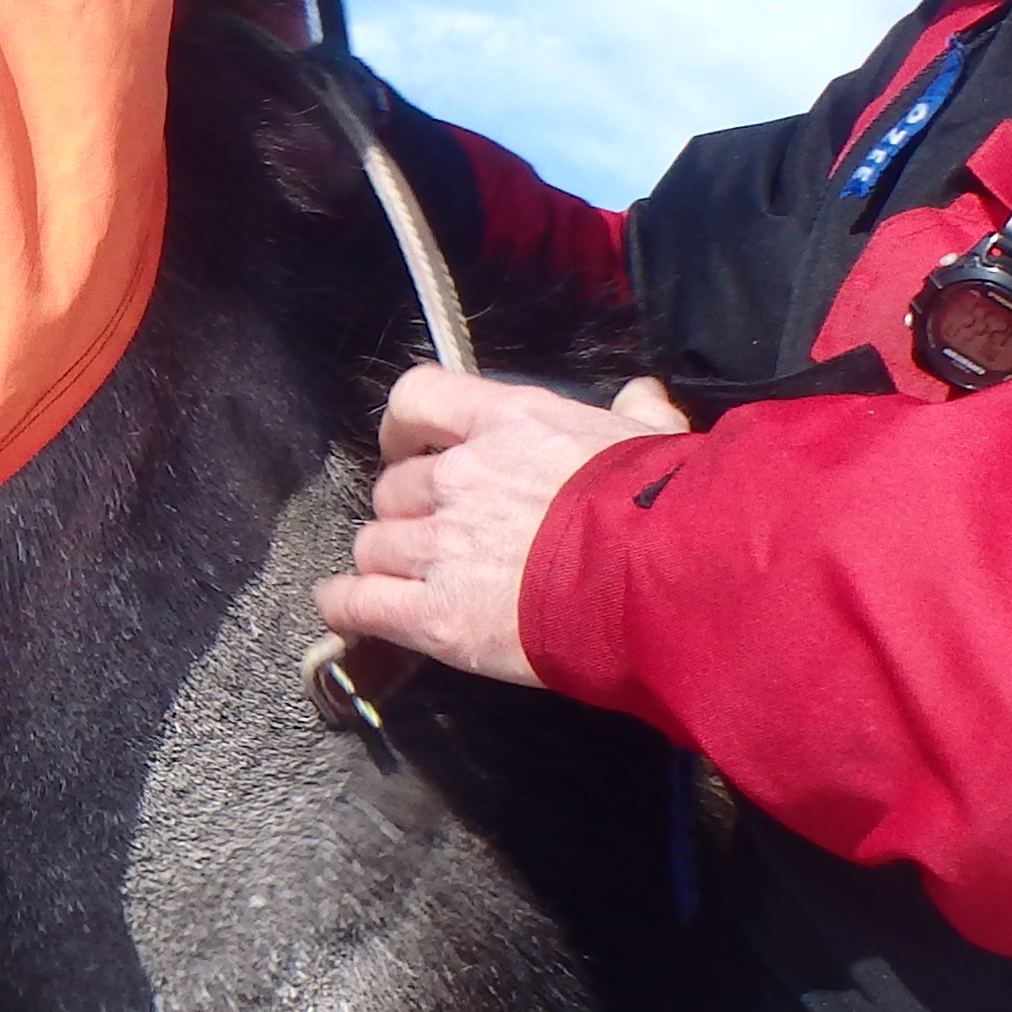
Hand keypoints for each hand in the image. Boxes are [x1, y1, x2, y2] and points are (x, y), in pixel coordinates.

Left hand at [318, 368, 689, 687]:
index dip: (402, 427)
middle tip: (434, 535)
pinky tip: (344, 606)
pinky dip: (344, 604)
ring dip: (385, 562)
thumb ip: (637, 414)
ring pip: (374, 545)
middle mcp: (462, 476)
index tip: (406, 445)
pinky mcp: (435, 615)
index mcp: (510, 423)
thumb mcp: (656, 439)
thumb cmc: (667, 510)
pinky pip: (358, 602)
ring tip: (406, 580)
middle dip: (407, 512)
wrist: (666, 582)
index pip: (418, 397)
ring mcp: (442, 545)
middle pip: (394, 488)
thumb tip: (641, 397)